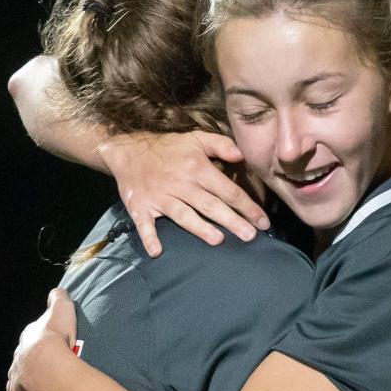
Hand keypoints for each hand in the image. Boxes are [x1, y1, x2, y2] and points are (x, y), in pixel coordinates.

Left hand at [7, 288, 76, 390]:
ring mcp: (17, 384)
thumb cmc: (56, 336)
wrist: (48, 360)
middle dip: (24, 380)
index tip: (40, 362)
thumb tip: (58, 292)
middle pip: (19, 373)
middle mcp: (18, 364)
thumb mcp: (60, 311)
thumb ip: (58, 300)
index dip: (35, 355)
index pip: (28, 350)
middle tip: (34, 389)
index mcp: (27, 344)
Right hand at [97, 130, 269, 256]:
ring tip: (218, 240)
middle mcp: (180, 183)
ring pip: (183, 214)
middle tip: (251, 236)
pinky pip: (144, 224)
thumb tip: (242, 155)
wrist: (127, 150)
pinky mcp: (140, 206)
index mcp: (196, 167)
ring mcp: (159, 196)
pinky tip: (157, 251)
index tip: (263, 221)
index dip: (247, 205)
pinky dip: (149, 237)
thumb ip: (221, 144)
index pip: (227, 189)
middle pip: (210, 204)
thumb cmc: (168, 148)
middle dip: (232, 220)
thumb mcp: (195, 139)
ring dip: (199, 227)